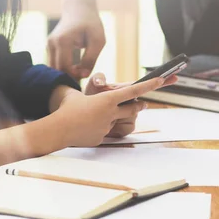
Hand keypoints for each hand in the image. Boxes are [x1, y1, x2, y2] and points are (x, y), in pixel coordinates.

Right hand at [48, 4, 104, 79]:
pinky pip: (55, 63)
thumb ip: (91, 59)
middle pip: (57, 69)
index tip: (87, 74)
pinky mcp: (49, 46)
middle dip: (70, 76)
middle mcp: (51, 43)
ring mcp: (48, 44)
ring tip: (81, 70)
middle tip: (84, 76)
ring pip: (54, 68)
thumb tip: (83, 75)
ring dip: (66, 73)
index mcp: (63, 41)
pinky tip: (75, 67)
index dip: (76, 75)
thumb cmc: (91, 24)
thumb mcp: (98, 41)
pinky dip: (64, 68)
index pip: (65, 67)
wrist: (79, 9)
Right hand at [49, 77, 165, 146]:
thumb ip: (91, 90)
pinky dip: (99, 129)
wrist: (57, 129)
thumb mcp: (79, 95)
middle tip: (143, 104)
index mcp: (107, 99)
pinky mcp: (102, 138)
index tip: (161, 80)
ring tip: (96, 116)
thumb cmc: (67, 109)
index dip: (149, 85)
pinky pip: (105, 132)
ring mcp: (108, 126)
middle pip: (132, 110)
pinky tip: (86, 128)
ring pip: (117, 122)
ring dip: (113, 119)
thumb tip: (98, 82)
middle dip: (138, 107)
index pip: (133, 91)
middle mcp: (111, 113)